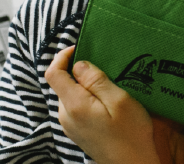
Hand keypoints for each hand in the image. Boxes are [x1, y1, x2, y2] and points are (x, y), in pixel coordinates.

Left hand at [46, 46, 157, 162]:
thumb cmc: (131, 135)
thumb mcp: (120, 101)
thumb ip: (96, 80)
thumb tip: (79, 64)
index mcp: (74, 105)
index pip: (53, 73)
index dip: (61, 56)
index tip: (78, 48)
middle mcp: (65, 115)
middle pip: (62, 83)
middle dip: (78, 71)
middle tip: (104, 69)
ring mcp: (69, 125)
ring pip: (70, 95)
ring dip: (84, 86)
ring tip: (109, 87)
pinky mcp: (77, 132)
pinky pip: (76, 107)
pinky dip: (87, 98)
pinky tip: (106, 103)